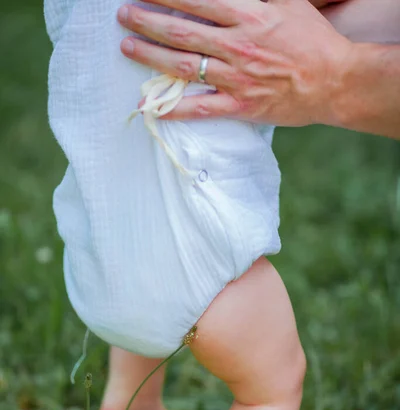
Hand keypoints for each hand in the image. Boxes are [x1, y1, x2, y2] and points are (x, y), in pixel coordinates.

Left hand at [117, 0, 352, 125]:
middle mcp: (238, 46)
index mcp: (249, 15)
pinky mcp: (241, 106)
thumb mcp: (286, 0)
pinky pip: (201, 109)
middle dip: (148, 21)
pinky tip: (150, 106)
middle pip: (182, 32)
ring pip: (185, 68)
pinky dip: (173, 109)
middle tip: (124, 14)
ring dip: (152, 57)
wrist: (335, 81)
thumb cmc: (312, 38)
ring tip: (127, 47)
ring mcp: (237, 79)